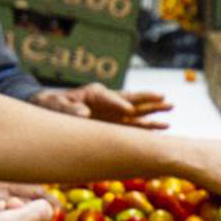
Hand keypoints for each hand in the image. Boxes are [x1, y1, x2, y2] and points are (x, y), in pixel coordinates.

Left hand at [32, 84, 173, 127]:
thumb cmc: (50, 106)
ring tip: (170, 108)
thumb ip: (67, 108)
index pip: (109, 97)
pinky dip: (147, 127)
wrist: (50, 110)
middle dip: (146, 100)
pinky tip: (163, 128)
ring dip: (152, 111)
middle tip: (164, 98)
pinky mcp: (114, 125)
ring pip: (137, 112)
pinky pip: (134, 126)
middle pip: (131, 100)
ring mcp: (113, 113)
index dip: (118, 103)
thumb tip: (84, 113)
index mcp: (94, 93)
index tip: (127, 109)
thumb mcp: (53, 105)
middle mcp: (108, 101)